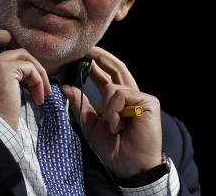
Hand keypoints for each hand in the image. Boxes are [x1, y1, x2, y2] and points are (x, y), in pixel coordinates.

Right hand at [0, 30, 50, 129]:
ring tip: (42, 89)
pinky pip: (30, 68)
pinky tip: (38, 98)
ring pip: (21, 54)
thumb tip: (14, 70)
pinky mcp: (5, 68)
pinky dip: (39, 81)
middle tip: (20, 50)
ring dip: (37, 70)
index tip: (7, 50)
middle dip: (7, 36)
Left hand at [62, 46, 161, 177]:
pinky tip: (118, 125)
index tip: (83, 55)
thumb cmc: (113, 149)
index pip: (107, 76)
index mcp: (117, 101)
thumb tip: (66, 87)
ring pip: (114, 88)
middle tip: (87, 50)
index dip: (96, 64)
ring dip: (107, 108)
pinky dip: (114, 110)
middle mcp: (130, 96)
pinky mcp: (148, 102)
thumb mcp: (90, 125)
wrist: (128, 165)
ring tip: (112, 127)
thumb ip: (80, 105)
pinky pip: (122, 95)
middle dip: (102, 57)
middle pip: (117, 68)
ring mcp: (140, 98)